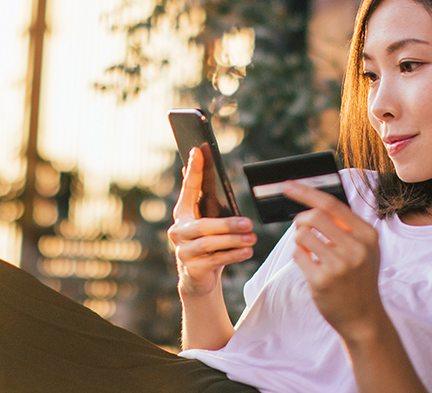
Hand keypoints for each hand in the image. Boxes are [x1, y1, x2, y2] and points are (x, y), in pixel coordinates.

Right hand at [167, 147, 255, 296]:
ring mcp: (183, 252)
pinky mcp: (191, 269)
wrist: (198, 279)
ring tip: (252, 238)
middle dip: (227, 224)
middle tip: (249, 223)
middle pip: (203, 225)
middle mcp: (179, 231)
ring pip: (209, 243)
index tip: (198, 151)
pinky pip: (215, 260)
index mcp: (183, 214)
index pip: (188, 189)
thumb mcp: (208, 222)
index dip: (194, 171)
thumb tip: (196, 167)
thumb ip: (204, 200)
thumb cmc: (208, 245)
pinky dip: (233, 255)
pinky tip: (247, 252)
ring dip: (233, 240)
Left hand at [283, 180, 383, 339]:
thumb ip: (346, 227)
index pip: (332, 205)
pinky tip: (310, 265)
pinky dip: (299, 256)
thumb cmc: (359, 279)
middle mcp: (356, 248)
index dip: (306, 192)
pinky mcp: (322, 281)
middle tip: (301, 228)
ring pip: (302, 235)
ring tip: (310, 251)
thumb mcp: (364, 249)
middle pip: (314, 216)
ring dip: (299, 240)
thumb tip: (314, 202)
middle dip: (301, 219)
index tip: (288, 186)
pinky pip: (297, 255)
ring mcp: (339, 266)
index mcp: (368, 235)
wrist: (364, 318)